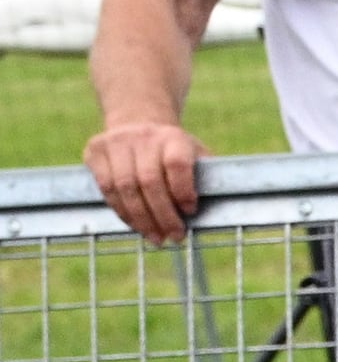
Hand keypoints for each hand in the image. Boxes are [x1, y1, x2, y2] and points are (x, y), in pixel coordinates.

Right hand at [84, 121, 203, 246]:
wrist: (136, 124)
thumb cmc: (175, 152)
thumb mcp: (197, 157)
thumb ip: (206, 179)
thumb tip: (219, 213)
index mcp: (173, 138)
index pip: (176, 164)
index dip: (183, 191)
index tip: (190, 212)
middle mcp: (143, 136)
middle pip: (149, 181)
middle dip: (163, 215)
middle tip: (174, 237)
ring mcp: (115, 142)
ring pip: (124, 187)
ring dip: (141, 219)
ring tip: (156, 238)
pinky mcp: (94, 151)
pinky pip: (106, 188)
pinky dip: (122, 211)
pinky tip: (136, 225)